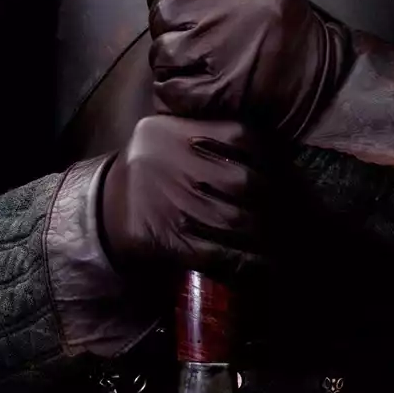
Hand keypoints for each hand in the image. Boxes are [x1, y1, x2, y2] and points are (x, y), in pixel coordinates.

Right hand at [98, 114, 265, 282]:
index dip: (269, 155)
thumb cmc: (150, 167)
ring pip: (237, 221)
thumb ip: (207, 131)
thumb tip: (269, 143)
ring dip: (264, 233)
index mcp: (174, 132)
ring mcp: (174, 205)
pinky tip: (260, 261)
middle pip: (244, 182)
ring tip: (280, 236)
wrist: (105, 207)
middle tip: (288, 207)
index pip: (241, 137)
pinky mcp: (172, 240)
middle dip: (271, 199)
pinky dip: (246, 260)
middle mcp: (174, 165)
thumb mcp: (166, 134)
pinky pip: (221, 252)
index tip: (281, 169)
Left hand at [120, 0, 354, 138]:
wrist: (313, 75)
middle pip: (161, 12)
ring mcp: (216, 45)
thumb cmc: (275, 23)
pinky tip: (203, 86)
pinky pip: (169, 88)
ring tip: (206, 63)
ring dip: (176, 62)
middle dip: (174, 28)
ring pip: (161, 52)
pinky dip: (179, 92)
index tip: (187, 4)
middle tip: (203, 38)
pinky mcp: (215, 87)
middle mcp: (223, 0)